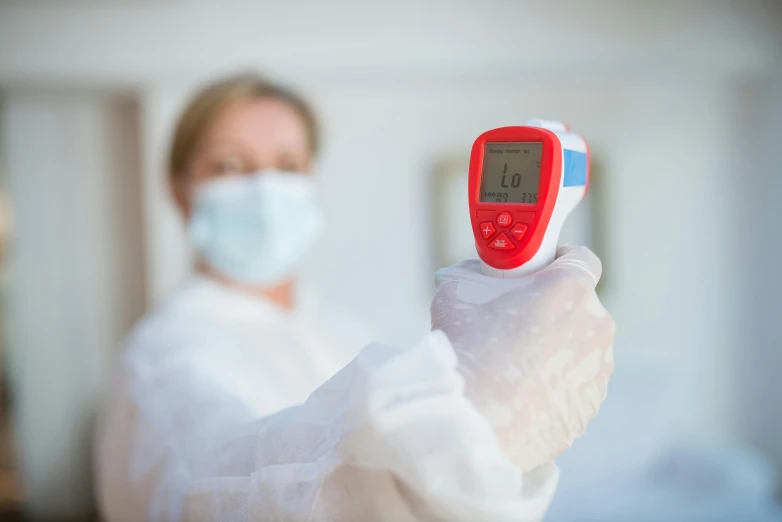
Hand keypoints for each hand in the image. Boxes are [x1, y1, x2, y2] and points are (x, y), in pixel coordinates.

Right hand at [431, 246, 615, 471]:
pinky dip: (555, 383)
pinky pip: (576, 383)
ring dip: (556, 348)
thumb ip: (475, 275)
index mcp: (570, 289)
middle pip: (579, 306)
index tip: (537, 272)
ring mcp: (598, 369)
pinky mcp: (590, 405)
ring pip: (580, 346)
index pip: (581, 258)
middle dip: (552, 309)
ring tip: (513, 365)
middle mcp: (596, 325)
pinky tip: (521, 392)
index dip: (558, 261)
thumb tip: (475, 274)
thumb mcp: (457, 291)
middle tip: (514, 320)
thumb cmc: (466, 349)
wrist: (471, 423)